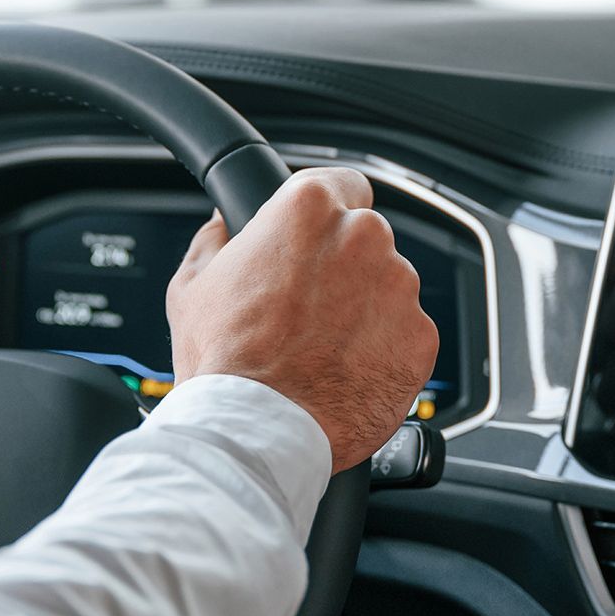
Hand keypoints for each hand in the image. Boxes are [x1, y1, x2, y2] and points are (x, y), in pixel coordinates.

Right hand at [167, 168, 438, 471]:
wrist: (257, 432)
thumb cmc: (224, 361)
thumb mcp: (193, 287)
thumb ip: (216, 242)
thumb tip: (224, 227)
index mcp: (310, 209)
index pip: (343, 184)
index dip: (328, 214)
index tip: (318, 240)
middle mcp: (364, 237)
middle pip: (366, 239)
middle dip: (343, 268)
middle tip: (307, 310)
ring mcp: (399, 288)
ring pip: (389, 288)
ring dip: (366, 310)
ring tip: (323, 350)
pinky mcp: (421, 339)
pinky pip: (407, 334)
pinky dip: (385, 350)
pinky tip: (346, 372)